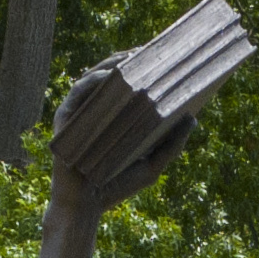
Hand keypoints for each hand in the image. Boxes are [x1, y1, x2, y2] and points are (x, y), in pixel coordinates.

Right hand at [46, 60, 199, 223]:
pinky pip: (80, 91)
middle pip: (113, 76)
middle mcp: (96, 109)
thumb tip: (193, 118)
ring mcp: (79, 111)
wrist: (86, 207)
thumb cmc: (116, 187)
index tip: (164, 56)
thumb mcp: (152, 165)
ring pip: (96, 77)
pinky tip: (114, 74)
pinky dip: (97, 79)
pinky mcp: (65, 118)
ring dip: (115, 63)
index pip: (129, 85)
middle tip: (153, 50)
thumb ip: (172, 144)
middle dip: (132, 60)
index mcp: (115, 116)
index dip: (144, 68)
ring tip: (136, 56)